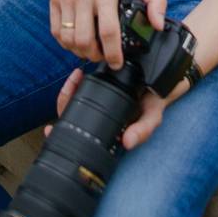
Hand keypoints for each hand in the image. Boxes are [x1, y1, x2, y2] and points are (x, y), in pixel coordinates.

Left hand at [43, 67, 189, 151]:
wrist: (167, 78)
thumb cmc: (156, 101)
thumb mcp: (153, 115)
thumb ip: (143, 129)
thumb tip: (127, 142)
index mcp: (107, 129)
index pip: (79, 134)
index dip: (61, 135)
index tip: (50, 130)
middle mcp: (100, 118)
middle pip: (70, 116)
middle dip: (64, 103)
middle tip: (69, 86)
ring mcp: (99, 104)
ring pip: (73, 102)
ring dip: (69, 91)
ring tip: (75, 77)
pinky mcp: (100, 88)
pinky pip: (82, 89)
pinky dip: (76, 83)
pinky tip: (79, 74)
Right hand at [49, 0, 166, 68]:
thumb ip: (155, 1)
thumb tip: (157, 26)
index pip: (107, 32)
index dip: (112, 53)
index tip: (116, 63)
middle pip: (84, 40)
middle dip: (95, 56)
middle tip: (103, 57)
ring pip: (68, 38)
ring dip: (79, 52)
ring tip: (90, 51)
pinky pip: (56, 30)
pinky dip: (65, 42)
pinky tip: (76, 42)